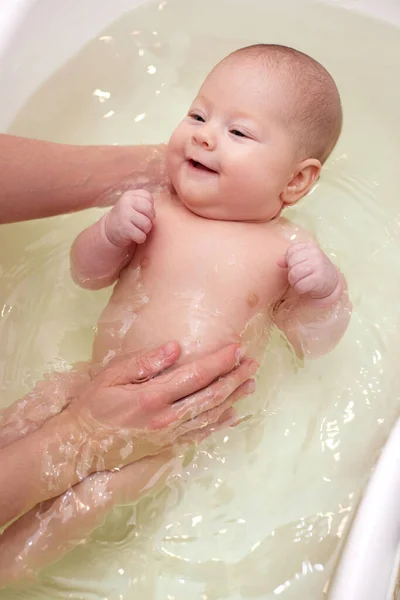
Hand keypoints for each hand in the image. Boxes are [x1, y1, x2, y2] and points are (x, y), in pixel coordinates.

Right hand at [66, 341, 257, 473]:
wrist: (80, 445)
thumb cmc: (93, 406)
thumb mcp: (111, 376)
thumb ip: (144, 362)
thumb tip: (176, 348)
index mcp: (153, 397)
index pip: (196, 375)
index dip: (220, 362)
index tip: (238, 349)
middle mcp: (167, 418)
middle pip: (210, 396)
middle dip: (234, 378)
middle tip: (253, 363)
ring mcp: (169, 434)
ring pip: (210, 415)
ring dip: (233, 399)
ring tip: (251, 384)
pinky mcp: (167, 445)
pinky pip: (200, 435)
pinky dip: (219, 425)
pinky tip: (233, 416)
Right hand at [104, 189, 154, 247]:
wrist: (109, 231)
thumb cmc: (127, 218)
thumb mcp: (133, 206)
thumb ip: (145, 203)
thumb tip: (158, 210)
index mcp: (130, 195)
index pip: (148, 197)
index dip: (150, 208)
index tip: (143, 213)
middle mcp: (126, 202)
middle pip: (150, 210)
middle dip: (149, 219)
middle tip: (142, 223)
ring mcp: (124, 215)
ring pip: (147, 224)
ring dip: (145, 230)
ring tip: (137, 229)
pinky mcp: (124, 228)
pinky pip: (141, 235)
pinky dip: (140, 238)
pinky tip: (134, 236)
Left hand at [278, 241, 338, 298]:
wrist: (330, 282)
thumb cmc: (312, 269)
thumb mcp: (302, 260)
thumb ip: (289, 258)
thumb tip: (278, 262)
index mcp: (310, 246)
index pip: (290, 251)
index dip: (290, 262)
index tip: (299, 266)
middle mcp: (315, 253)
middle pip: (291, 263)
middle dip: (292, 272)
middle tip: (300, 276)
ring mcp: (319, 265)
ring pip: (294, 274)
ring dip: (294, 281)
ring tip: (302, 281)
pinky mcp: (319, 279)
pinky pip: (300, 285)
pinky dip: (300, 288)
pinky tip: (306, 287)